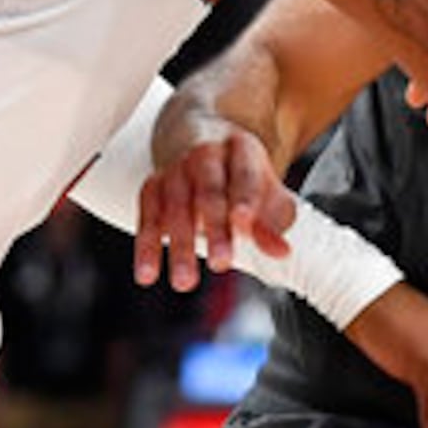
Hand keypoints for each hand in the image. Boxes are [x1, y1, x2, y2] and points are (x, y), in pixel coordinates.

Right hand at [139, 103, 294, 290]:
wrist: (205, 145)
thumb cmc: (242, 178)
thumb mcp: (266, 194)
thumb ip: (272, 224)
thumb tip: (281, 251)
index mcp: (241, 149)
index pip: (244, 173)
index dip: (244, 197)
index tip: (243, 221)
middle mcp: (205, 154)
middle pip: (209, 190)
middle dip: (214, 228)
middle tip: (221, 263)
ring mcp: (175, 169)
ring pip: (174, 206)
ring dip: (179, 246)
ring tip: (183, 282)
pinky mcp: (152, 186)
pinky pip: (147, 217)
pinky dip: (146, 246)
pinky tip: (147, 272)